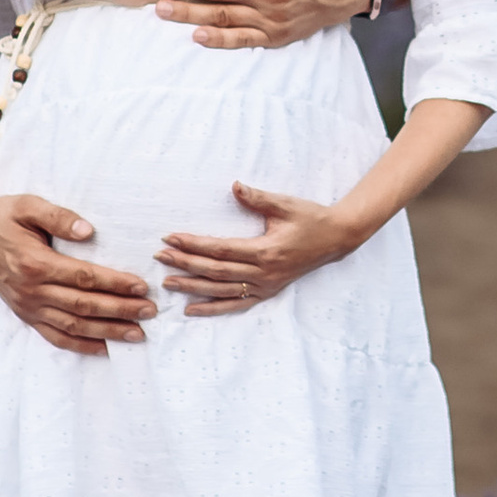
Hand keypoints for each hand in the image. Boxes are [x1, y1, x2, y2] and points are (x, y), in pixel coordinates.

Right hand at [0, 190, 157, 354]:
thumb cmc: (3, 216)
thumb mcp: (28, 205)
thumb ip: (58, 216)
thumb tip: (88, 230)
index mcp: (35, 263)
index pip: (84, 278)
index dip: (115, 283)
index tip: (141, 286)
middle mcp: (31, 290)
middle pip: (84, 306)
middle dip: (120, 310)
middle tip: (150, 311)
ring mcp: (28, 307)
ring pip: (73, 326)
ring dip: (107, 331)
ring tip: (137, 333)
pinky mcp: (25, 315)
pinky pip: (55, 336)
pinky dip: (81, 345)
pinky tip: (104, 347)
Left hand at [156, 184, 351, 314]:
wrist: (336, 239)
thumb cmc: (310, 218)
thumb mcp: (285, 204)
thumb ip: (258, 198)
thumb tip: (234, 186)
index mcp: (266, 251)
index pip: (221, 250)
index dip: (194, 244)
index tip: (170, 238)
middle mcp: (263, 273)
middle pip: (216, 271)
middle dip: (185, 263)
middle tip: (161, 256)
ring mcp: (265, 286)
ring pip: (222, 290)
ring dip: (193, 287)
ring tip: (168, 281)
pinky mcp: (268, 292)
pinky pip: (236, 304)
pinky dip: (213, 309)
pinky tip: (191, 310)